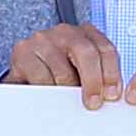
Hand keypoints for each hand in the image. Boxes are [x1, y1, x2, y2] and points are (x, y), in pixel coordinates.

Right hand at [5, 24, 124, 109]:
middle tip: (93, 104)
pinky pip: (41, 77)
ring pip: (63, 70)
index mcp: (85, 34)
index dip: (112, 74)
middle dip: (93, 82)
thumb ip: (97, 77)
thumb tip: (110, 98)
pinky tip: (51, 97)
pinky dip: (48, 91)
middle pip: (87, 54)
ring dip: (68, 91)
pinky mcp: (23, 51)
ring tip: (68, 103)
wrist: (25, 69)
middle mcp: (65, 32)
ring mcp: (43, 39)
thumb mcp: (80, 71)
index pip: (106, 50)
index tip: (112, 95)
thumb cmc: (57, 72)